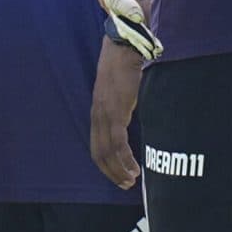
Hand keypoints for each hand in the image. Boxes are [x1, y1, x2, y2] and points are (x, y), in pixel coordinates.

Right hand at [69, 0, 161, 58]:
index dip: (126, 6)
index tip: (137, 15)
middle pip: (122, 18)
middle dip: (134, 32)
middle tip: (149, 46)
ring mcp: (117, 6)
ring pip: (128, 25)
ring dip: (140, 39)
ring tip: (155, 52)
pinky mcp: (125, 9)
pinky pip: (134, 24)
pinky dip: (143, 36)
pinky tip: (156, 48)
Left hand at [89, 38, 143, 187]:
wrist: (124, 47)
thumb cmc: (127, 64)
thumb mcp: (122, 90)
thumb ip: (123, 105)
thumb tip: (133, 116)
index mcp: (98, 111)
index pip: (97, 147)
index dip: (106, 165)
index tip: (118, 175)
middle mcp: (98, 115)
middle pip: (99, 154)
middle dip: (112, 172)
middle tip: (125, 184)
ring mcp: (106, 114)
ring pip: (109, 152)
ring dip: (120, 169)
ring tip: (131, 181)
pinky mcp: (116, 112)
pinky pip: (118, 143)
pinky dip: (125, 159)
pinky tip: (134, 168)